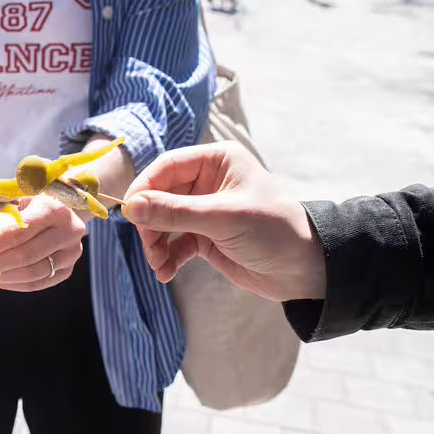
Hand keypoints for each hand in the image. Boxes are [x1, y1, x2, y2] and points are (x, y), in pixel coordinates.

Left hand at [0, 194, 85, 291]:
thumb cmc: (32, 204)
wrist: (63, 212)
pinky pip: (37, 283)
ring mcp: (70, 254)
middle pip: (26, 255)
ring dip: (4, 275)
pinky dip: (14, 283)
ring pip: (32, 273)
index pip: (19, 232)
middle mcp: (68, 231)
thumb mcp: (16, 199)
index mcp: (54, 209)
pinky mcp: (67, 271)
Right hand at [122, 142, 326, 301]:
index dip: (144, 189)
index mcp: (216, 161)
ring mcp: (204, 210)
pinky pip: (174, 243)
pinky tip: (167, 273)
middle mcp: (207, 181)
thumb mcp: (222, 218)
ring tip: (160, 266)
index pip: (166, 167)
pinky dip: (167, 257)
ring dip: (156, 245)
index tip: (129, 214)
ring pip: (163, 223)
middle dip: (151, 225)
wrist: (305, 270)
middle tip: (151, 249)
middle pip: (159, 197)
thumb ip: (174, 212)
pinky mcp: (204, 236)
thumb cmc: (272, 231)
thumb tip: (130, 208)